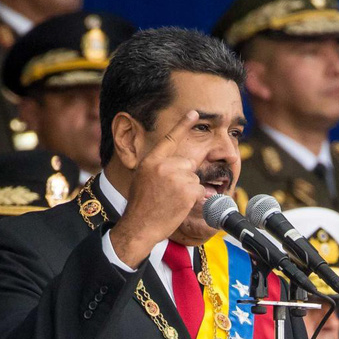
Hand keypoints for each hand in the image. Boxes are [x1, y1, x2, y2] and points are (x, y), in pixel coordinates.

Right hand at [110, 110, 204, 266]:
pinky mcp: (187, 190)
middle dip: (184, 177)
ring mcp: (176, 177)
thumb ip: (158, 167)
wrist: (139, 226)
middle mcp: (163, 166)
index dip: (183, 124)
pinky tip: (179, 206)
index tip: (194, 113)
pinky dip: (193, 199)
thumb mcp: (142, 179)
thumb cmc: (140, 206)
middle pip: (187, 164)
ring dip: (188, 190)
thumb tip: (179, 165)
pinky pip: (199, 190)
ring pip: (194, 178)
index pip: (170, 139)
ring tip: (172, 200)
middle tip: (170, 192)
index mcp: (151, 161)